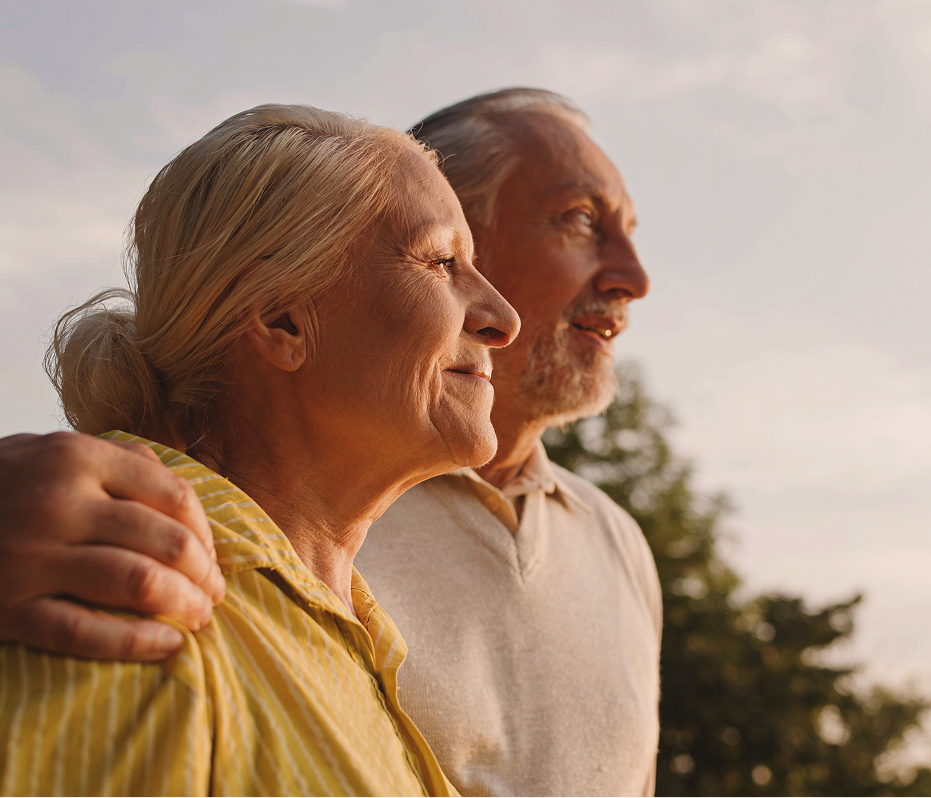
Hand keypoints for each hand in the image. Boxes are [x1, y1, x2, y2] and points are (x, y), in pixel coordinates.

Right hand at [0, 432, 224, 660]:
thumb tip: (176, 486)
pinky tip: (167, 646)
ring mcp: (30, 556)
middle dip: (204, 573)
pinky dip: (136, 642)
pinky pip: (85, 631)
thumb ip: (116, 459)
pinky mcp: (7, 607)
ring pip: (137, 583)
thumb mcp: (50, 450)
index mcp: (77, 456)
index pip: (174, 495)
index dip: (206, 531)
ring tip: (199, 618)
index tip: (213, 554)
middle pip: (166, 541)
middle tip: (214, 593)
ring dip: (183, 606)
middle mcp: (58, 502)